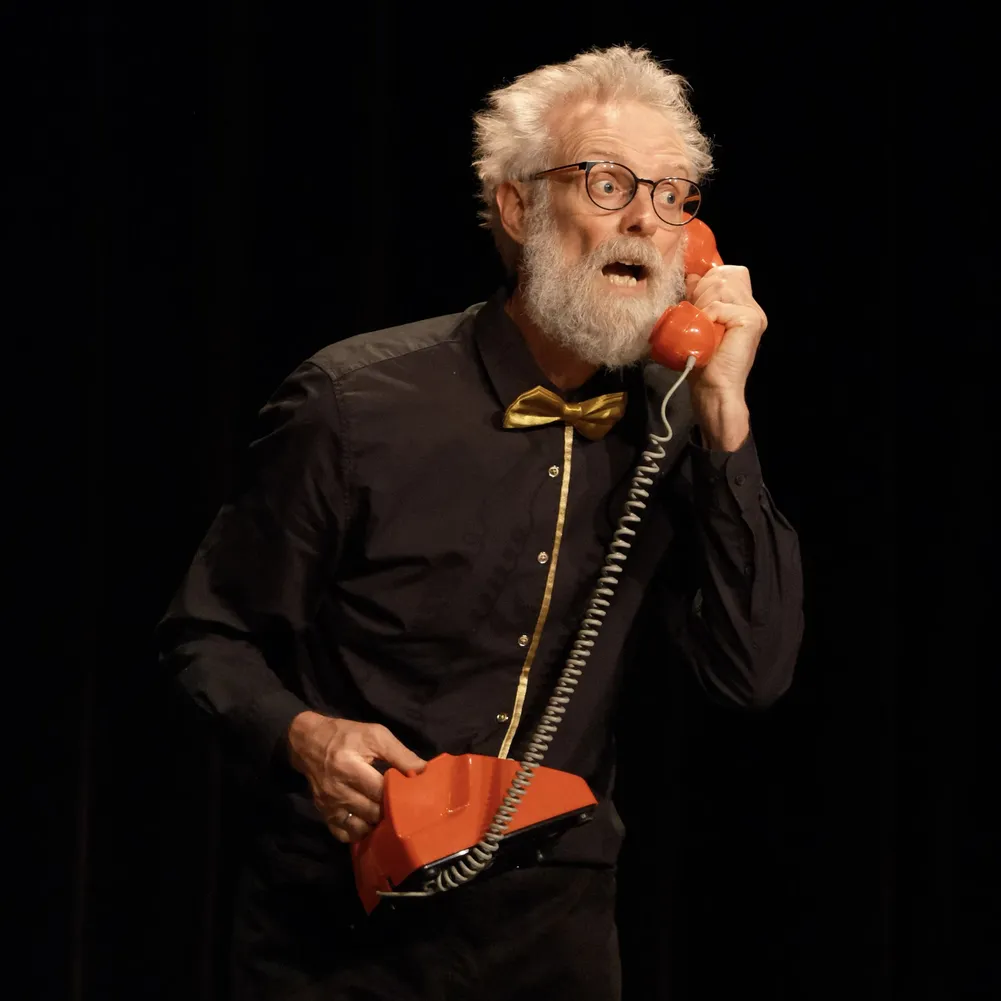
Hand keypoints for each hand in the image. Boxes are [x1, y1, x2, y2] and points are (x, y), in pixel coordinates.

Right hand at [286, 711, 426, 843]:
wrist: (308, 743)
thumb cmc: (346, 736)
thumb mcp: (374, 735)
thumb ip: (400, 753)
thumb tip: (423, 770)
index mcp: (349, 768)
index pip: (380, 791)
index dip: (399, 794)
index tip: (414, 794)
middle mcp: (337, 791)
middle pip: (372, 812)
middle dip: (391, 811)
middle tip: (405, 806)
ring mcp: (329, 806)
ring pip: (360, 828)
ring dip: (377, 825)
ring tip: (389, 815)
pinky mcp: (324, 814)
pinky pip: (344, 835)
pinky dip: (359, 833)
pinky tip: (370, 823)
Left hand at [684, 264, 766, 449]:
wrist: (713, 390)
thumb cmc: (703, 361)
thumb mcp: (698, 322)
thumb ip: (699, 299)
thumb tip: (692, 275)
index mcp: (742, 306)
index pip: (728, 272)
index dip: (708, 280)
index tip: (694, 298)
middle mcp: (752, 307)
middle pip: (723, 276)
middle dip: (702, 292)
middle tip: (697, 318)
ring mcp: (754, 313)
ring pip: (721, 287)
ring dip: (702, 305)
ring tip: (701, 327)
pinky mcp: (751, 320)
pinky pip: (719, 306)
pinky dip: (705, 318)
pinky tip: (705, 334)